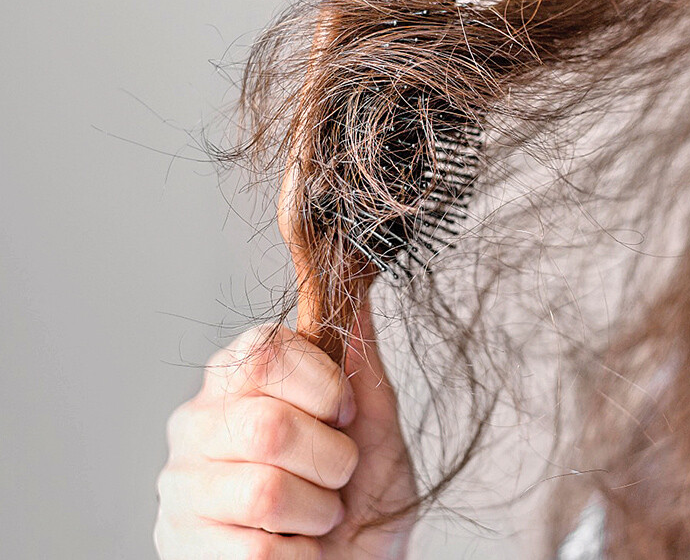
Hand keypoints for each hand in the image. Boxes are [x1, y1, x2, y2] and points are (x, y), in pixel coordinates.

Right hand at [155, 297, 416, 558]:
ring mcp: (180, 486)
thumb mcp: (376, 427)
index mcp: (238, 379)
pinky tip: (293, 548)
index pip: (267, 350)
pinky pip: (256, 552)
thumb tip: (355, 291)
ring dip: (316, 513)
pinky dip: (299, 557)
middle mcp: (196, 423)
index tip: (344, 417)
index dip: (325, 389)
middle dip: (330, 462)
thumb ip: (360, 364)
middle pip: (269, 426)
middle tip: (337, 478)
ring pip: (263, 492)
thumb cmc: (362, 496)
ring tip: (316, 516)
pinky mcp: (179, 545)